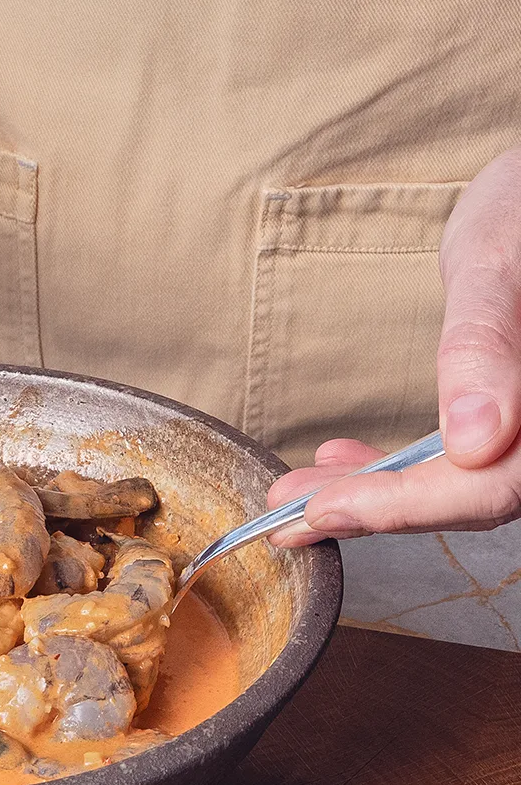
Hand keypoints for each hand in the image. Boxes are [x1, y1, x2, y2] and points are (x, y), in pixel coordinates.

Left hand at [268, 148, 520, 543]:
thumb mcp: (498, 265)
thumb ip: (485, 350)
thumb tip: (474, 441)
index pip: (494, 485)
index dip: (405, 507)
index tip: (321, 510)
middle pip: (473, 497)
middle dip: (373, 510)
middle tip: (285, 519)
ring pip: (460, 485)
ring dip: (375, 495)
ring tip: (297, 493)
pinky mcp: (511, 414)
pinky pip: (458, 459)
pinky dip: (396, 467)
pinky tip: (341, 461)